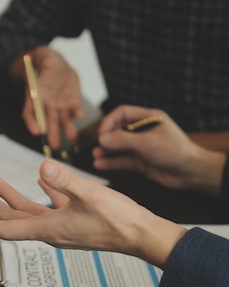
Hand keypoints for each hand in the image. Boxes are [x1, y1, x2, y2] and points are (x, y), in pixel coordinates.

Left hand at [0, 159, 185, 268]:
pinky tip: (40, 179)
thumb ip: (66, 180)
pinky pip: (50, 206)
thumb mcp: (91, 195)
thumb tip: (43, 167)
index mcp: (49, 229)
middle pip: (12, 219)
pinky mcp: (75, 220)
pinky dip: (41, 192)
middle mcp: (51, 230)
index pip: (7, 229)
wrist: (142, 234)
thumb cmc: (119, 221)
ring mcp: (63, 226)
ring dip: (10, 197)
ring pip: (29, 212)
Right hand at [20, 47, 83, 148]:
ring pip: (62, 120)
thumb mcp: (41, 57)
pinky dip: (77, 114)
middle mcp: (47, 105)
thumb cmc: (46, 64)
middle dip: (53, 133)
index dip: (32, 123)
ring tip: (72, 139)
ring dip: (67, 129)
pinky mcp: (72, 102)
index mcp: (35, 97)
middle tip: (55, 145)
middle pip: (48, 121)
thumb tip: (35, 56)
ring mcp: (60, 105)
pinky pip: (74, 110)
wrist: (58, 67)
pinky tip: (80, 116)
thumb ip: (39, 58)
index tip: (36, 132)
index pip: (30, 113)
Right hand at [93, 105, 224, 194]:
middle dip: (106, 138)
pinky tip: (101, 165)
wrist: (191, 173)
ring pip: (119, 147)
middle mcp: (144, 131)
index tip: (101, 133)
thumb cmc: (175, 152)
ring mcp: (142, 147)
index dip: (110, 121)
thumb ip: (123, 140)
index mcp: (149, 118)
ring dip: (107, 151)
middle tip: (96, 146)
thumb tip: (101, 138)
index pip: (122, 113)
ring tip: (95, 156)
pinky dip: (112, 162)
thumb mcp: (147, 143)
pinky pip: (122, 160)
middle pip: (118, 130)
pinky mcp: (141, 162)